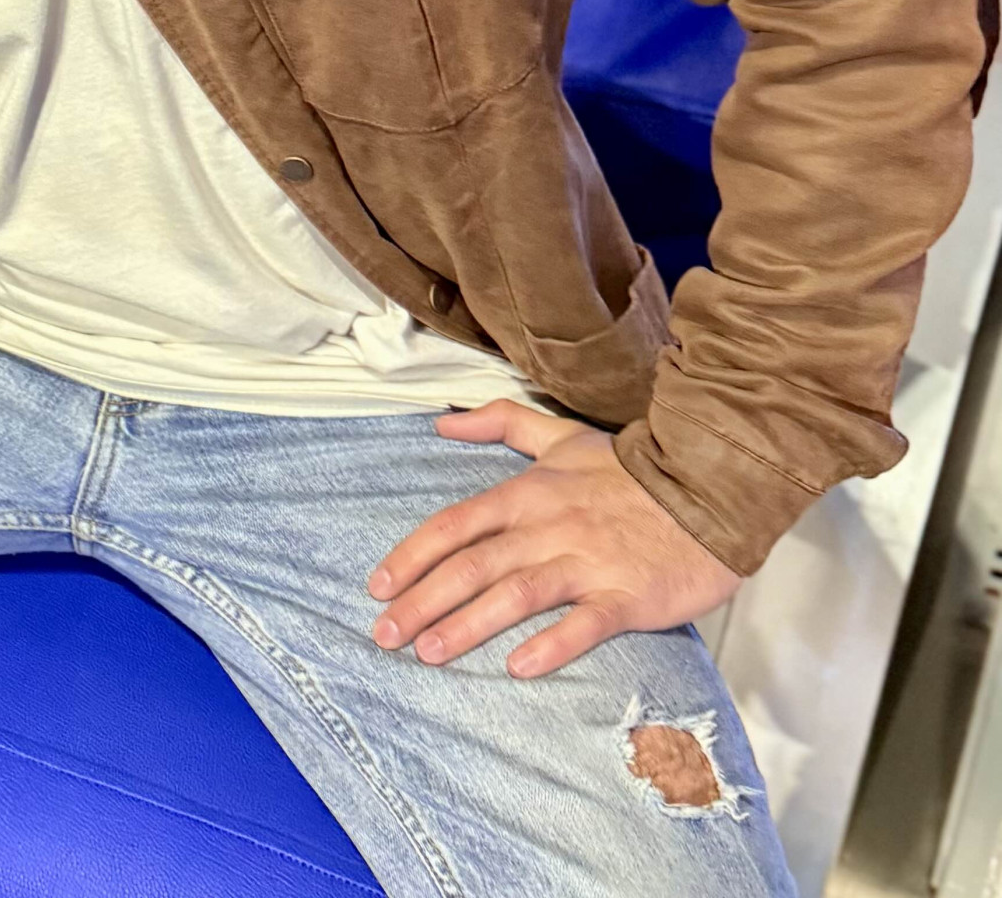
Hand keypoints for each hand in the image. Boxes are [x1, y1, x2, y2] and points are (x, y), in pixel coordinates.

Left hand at [367, 400, 741, 677]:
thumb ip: (499, 422)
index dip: (412, 555)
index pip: (454, 525)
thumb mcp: (559, 437)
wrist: (710, 491)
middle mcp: (547, 527)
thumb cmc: (628, 473)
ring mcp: (587, 562)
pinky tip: (519, 667)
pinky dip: (551, 645)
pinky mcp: (627, 597)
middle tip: (383, 634)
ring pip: (515, 593)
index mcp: (527, 494)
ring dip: (468, 625)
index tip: (376, 586)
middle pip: (472, 565)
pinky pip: (584, 623)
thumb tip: (442, 420)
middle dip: (422, 601)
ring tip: (429, 654)